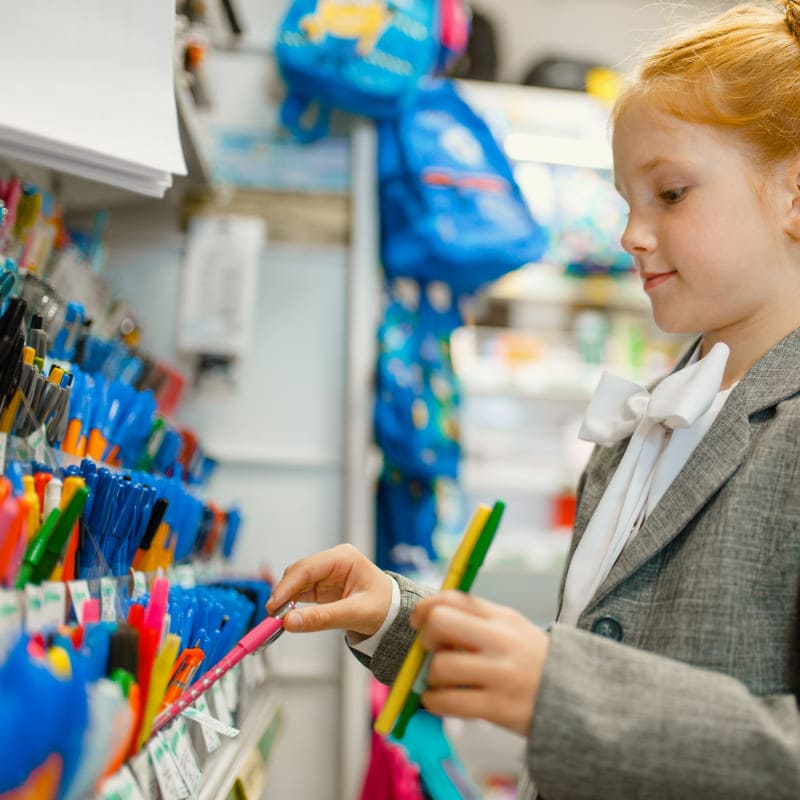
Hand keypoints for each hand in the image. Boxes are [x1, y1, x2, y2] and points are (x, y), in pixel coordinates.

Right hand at [266, 544, 392, 636]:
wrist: (393, 613)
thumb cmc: (383, 607)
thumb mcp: (355, 614)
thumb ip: (322, 618)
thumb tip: (290, 622)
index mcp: (344, 558)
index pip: (307, 568)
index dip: (287, 586)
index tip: (273, 605)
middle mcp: (333, 561)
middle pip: (298, 573)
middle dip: (283, 594)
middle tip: (272, 617)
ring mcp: (326, 572)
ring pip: (296, 582)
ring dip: (285, 600)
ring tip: (276, 619)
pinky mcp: (322, 585)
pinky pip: (300, 592)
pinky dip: (291, 604)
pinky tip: (286, 616)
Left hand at [410, 590, 548, 736]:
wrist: (581, 700)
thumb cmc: (535, 663)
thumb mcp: (513, 630)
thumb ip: (478, 620)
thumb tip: (430, 619)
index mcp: (502, 617)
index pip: (452, 598)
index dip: (425, 608)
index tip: (418, 621)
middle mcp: (501, 640)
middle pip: (439, 623)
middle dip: (425, 639)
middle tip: (431, 652)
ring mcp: (499, 674)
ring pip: (440, 666)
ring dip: (429, 677)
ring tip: (440, 683)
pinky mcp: (497, 707)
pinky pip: (447, 702)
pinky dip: (433, 702)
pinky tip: (440, 701)